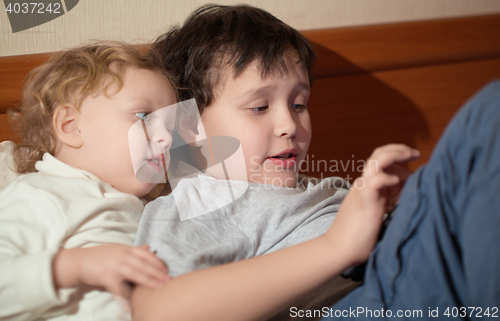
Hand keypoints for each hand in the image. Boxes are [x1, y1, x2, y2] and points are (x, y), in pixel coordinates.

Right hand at [53, 244, 169, 297]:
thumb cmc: (100, 256)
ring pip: (135, 274)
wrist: (79, 261)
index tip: (166, 269)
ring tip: (158, 288)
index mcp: (126, 249)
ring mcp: (114, 266)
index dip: (157, 262)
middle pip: (143, 265)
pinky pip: (118, 289)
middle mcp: (122, 256)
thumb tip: (150, 247)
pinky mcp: (106, 277)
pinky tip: (131, 305)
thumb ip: (134, 250)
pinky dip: (125, 297)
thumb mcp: (118, 249)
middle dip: (157, 273)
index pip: (146, 254)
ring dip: (148, 282)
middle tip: (168, 280)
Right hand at [326, 144, 418, 265]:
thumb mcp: (377, 212)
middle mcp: (363, 183)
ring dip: (396, 154)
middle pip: (379, 153)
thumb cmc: (358, 235)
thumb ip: (388, 200)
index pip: (382, 161)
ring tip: (410, 156)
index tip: (414, 167)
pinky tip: (397, 182)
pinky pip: (375, 181)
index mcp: (366, 185)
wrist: (338, 249)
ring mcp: (362, 190)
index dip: (399, 161)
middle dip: (400, 149)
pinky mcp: (364, 201)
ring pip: (376, 160)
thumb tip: (406, 194)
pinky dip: (388, 177)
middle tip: (416, 153)